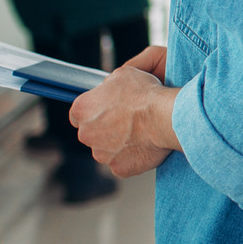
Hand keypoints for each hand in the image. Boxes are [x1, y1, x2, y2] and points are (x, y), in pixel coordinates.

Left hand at [70, 45, 181, 176]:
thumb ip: (108, 85)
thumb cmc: (145, 95)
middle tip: (127, 122)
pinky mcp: (118, 168)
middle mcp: (86, 134)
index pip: (77, 115)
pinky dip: (132, 157)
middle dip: (105, 130)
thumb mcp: (122, 75)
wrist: (165, 117)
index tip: (106, 112)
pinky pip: (122, 163)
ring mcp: (101, 154)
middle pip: (91, 134)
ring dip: (118, 144)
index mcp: (82, 109)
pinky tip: (144, 146)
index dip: (93, 113)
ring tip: (139, 134)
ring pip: (106, 150)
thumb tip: (108, 90)